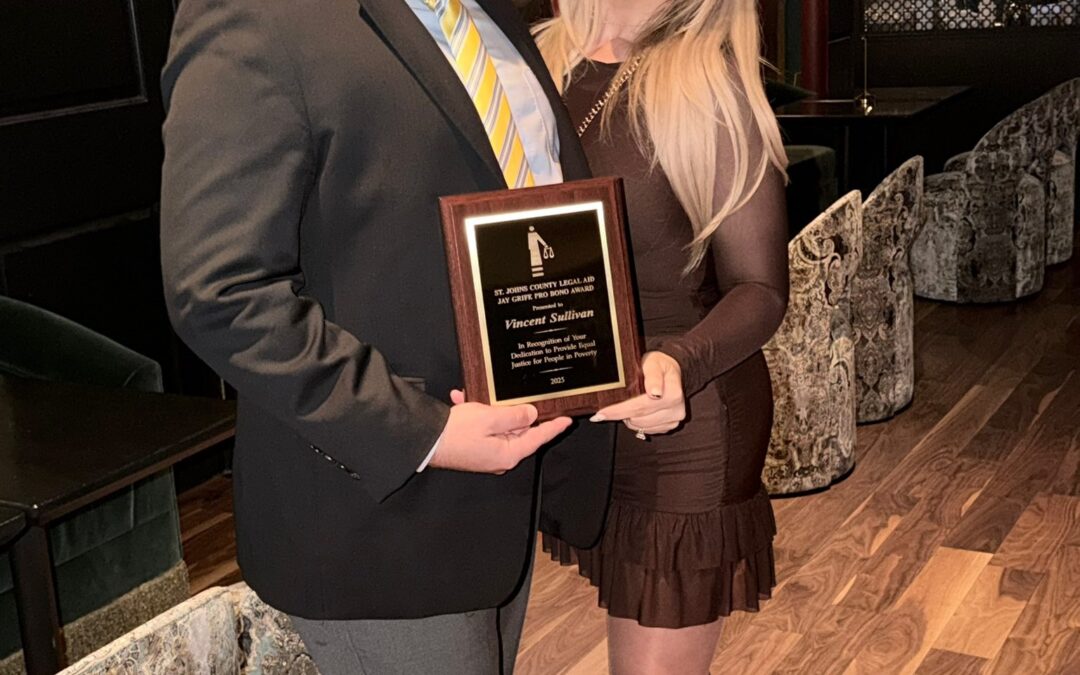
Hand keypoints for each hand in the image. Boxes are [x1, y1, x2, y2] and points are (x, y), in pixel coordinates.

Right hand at [429, 390, 571, 472]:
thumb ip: (514, 415)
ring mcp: (486, 454)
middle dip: (516, 411)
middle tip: (521, 396)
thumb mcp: (490, 418)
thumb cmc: (454, 433)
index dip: (553, 427)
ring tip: (479, 397)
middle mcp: (499, 457)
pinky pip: (482, 428)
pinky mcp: (474, 448)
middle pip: (519, 431)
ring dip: (491, 409)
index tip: (567, 419)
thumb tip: (531, 414)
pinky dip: (476, 413)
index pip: (538, 438)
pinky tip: (464, 399)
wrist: (423, 441)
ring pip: (499, 426)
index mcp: (508, 454)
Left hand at [590, 352, 684, 434]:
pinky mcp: (669, 426)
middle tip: (608, 408)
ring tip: (625, 406)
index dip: (619, 410)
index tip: (601, 413)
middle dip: (621, 414)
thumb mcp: (653, 363)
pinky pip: (646, 430)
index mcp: (673, 394)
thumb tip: (655, 393)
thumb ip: (653, 376)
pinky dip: (637, 422)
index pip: (641, 406)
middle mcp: (676, 410)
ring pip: (640, 426)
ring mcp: (674, 420)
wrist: (671, 372)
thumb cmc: (659, 366)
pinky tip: (634, 412)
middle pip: (639, 418)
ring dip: (629, 418)